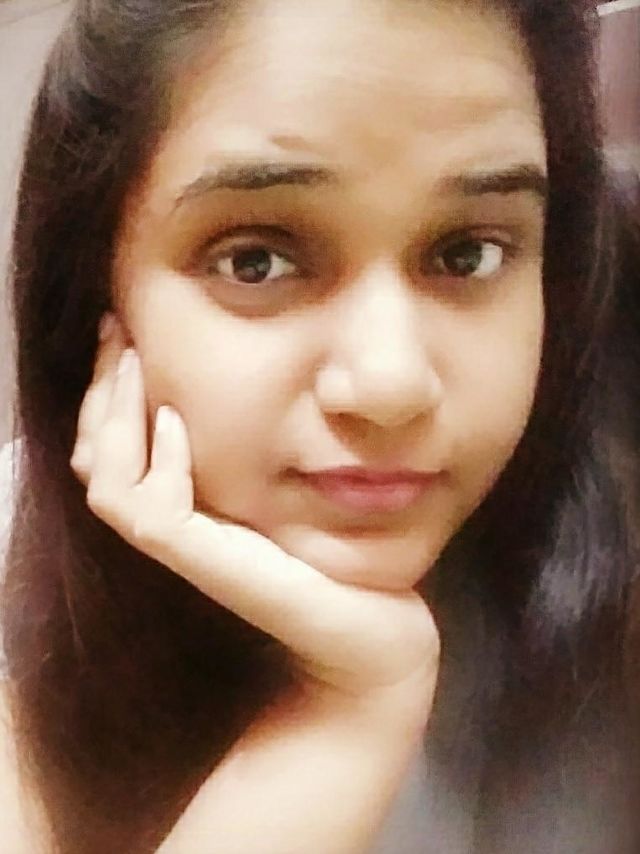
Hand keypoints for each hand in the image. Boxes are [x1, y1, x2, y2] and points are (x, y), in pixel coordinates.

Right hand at [71, 314, 439, 711]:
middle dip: (99, 390)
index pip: (111, 451)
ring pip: (108, 481)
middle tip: (115, 328)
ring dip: (113, 414)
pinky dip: (158, 462)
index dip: (106, 394)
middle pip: (95, 459)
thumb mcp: (289, 483)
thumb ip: (258, 446)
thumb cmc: (339, 554)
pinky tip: (177, 419)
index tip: (124, 333)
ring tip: (131, 359)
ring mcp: (186, 552)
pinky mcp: (210, 569)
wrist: (373, 629)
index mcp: (187, 509)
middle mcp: (173, 530)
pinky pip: (152, 513)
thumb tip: (243, 383)